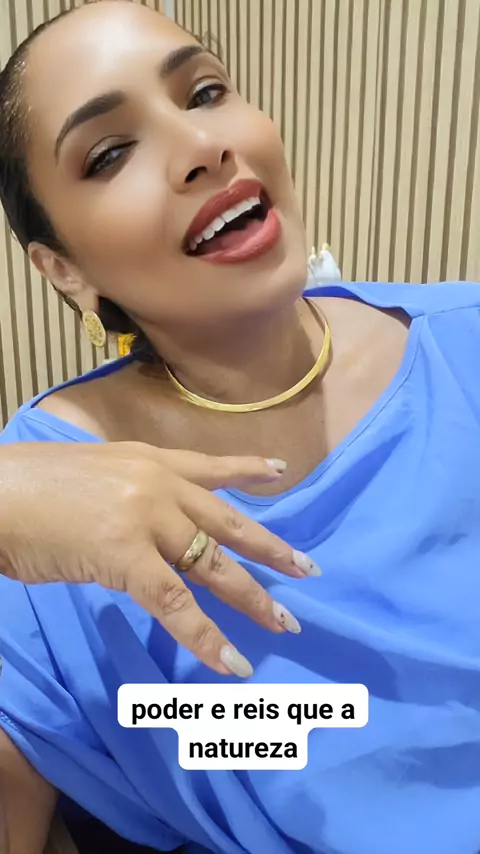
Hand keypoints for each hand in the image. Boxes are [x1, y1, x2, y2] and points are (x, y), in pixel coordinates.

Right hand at [0, 443, 319, 676]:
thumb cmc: (29, 486)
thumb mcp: (91, 474)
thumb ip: (126, 495)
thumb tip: (143, 526)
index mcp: (147, 460)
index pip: (209, 465)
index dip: (248, 470)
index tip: (281, 473)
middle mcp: (157, 483)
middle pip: (227, 520)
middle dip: (271, 548)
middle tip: (308, 569)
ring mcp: (146, 517)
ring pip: (213, 563)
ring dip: (252, 597)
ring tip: (286, 623)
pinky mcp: (126, 554)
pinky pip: (176, 604)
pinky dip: (206, 637)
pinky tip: (231, 661)